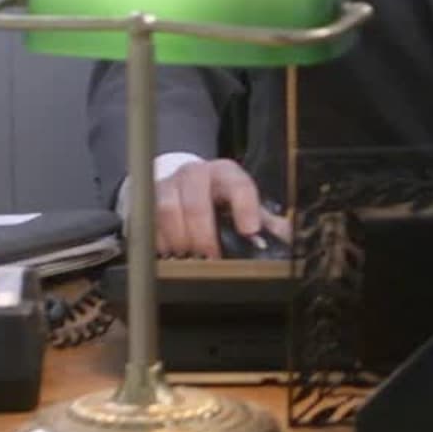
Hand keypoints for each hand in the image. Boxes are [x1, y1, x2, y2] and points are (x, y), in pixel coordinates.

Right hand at [153, 159, 289, 257]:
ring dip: (179, 238)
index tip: (250, 231)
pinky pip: (145, 220)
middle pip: (196, 199)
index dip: (245, 207)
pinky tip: (169, 254)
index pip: (238, 184)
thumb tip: (287, 242)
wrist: (186, 187)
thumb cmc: (222, 202)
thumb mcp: (249, 208)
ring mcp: (167, 184)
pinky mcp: (145, 198)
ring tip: (189, 257)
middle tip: (212, 257)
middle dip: (204, 233)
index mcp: (227, 174)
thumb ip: (269, 225)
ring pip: (166, 208)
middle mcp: (196, 174)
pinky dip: (157, 241)